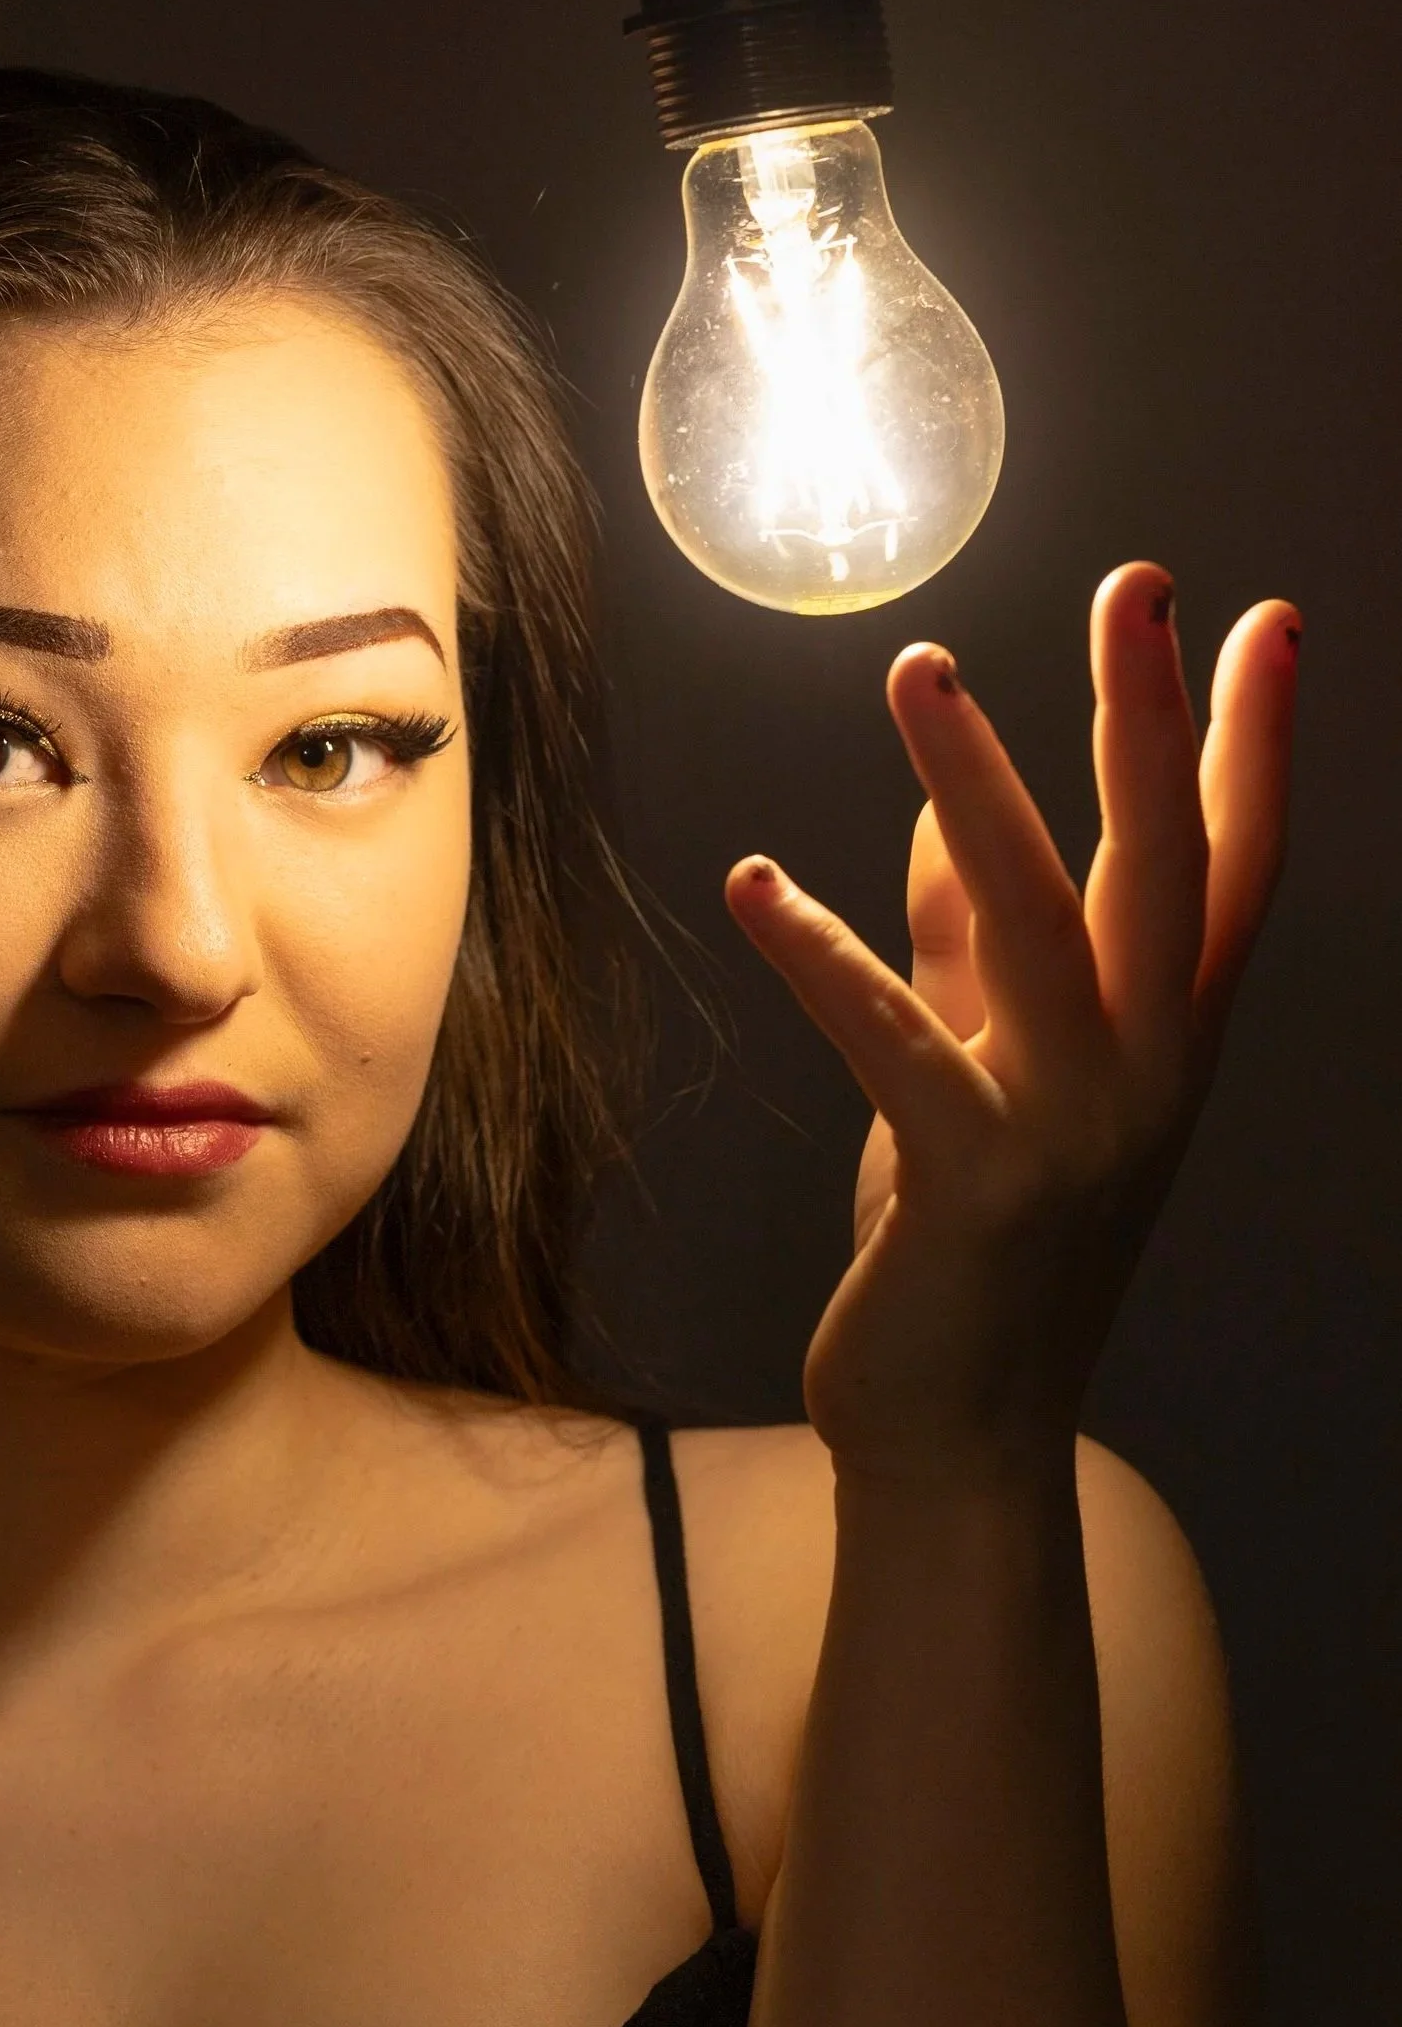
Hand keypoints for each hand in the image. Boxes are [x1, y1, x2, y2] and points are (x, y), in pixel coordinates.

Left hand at [726, 565, 1300, 1488]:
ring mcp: (1073, 1128)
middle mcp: (1147, 1075)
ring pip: (1037, 919)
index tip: (1270, 619)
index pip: (1236, 868)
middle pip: (1165, 864)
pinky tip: (756, 884)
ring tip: (918, 671)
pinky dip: (823, 953)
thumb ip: (965, 953)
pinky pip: (894, 1035)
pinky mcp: (974, 1179)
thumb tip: (936, 817)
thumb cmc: (968, 1260)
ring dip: (971, 787)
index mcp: (1168, 1048)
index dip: (1255, 744)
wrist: (959, 1440)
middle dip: (1150, 718)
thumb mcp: (978, 1085)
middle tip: (1137, 586)